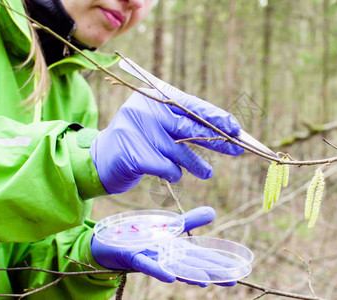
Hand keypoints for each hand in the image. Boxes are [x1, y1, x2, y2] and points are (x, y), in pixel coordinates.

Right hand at [90, 88, 243, 193]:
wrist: (99, 162)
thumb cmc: (137, 143)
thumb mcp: (158, 127)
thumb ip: (184, 125)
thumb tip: (225, 132)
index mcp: (152, 98)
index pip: (191, 105)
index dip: (215, 117)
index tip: (236, 128)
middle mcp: (144, 110)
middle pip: (189, 126)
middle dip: (216, 140)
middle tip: (236, 150)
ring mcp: (136, 131)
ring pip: (180, 150)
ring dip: (196, 164)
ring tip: (206, 172)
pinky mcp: (133, 154)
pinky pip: (167, 168)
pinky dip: (174, 174)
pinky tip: (171, 174)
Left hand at [90, 206, 236, 286]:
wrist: (109, 243)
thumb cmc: (140, 238)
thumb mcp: (169, 227)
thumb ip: (190, 221)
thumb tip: (213, 212)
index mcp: (177, 251)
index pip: (203, 258)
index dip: (220, 265)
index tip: (238, 273)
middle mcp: (168, 258)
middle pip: (193, 266)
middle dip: (211, 273)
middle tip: (230, 281)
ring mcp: (153, 259)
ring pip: (173, 268)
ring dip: (188, 275)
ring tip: (206, 281)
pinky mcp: (135, 257)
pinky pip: (148, 265)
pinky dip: (159, 270)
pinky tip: (170, 277)